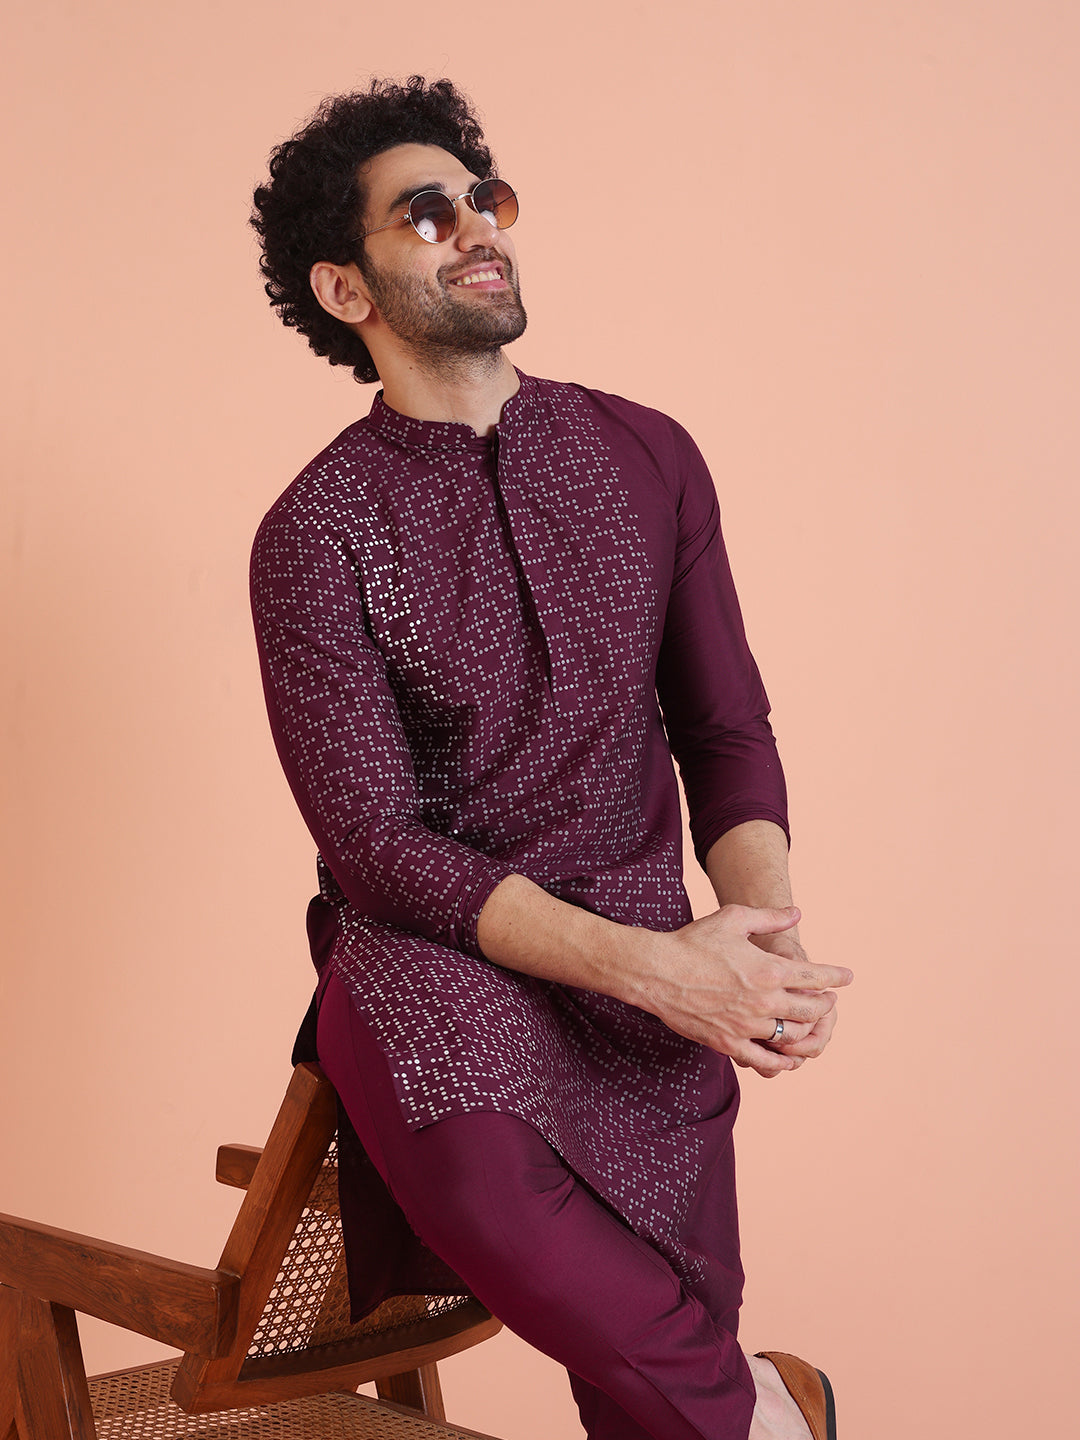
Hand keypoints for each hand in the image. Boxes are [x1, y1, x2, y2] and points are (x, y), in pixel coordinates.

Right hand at [628, 905, 852, 1078]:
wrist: (656, 971)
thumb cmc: (693, 941)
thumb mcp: (733, 919)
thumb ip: (769, 918)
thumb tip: (797, 914)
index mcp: (768, 970)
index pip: (815, 977)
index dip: (836, 977)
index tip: (847, 977)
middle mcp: (763, 1001)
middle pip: (810, 1010)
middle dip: (826, 1004)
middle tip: (829, 999)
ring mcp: (747, 1025)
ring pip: (791, 1036)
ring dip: (806, 1030)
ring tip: (808, 1023)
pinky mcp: (728, 1043)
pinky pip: (764, 1059)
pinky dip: (782, 1061)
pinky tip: (789, 1058)